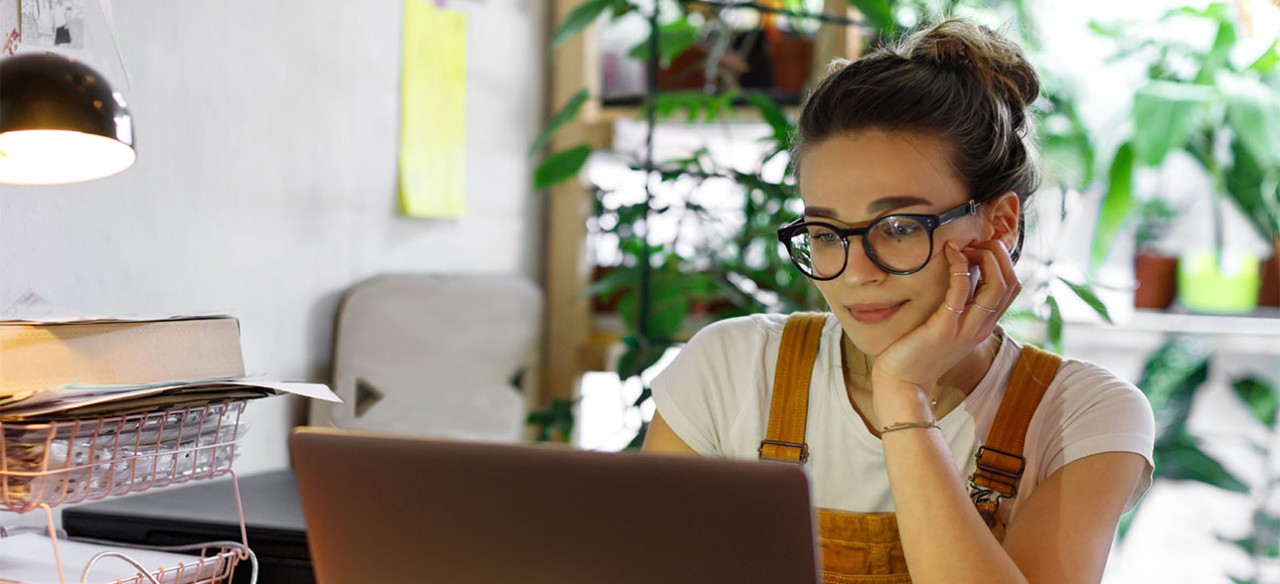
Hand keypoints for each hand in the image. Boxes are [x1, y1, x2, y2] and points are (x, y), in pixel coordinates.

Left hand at [869, 239, 1020, 415]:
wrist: (903, 384)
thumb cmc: (918, 352)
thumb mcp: (946, 326)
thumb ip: (957, 305)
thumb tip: (959, 273)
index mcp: (984, 326)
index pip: (1011, 287)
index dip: (1002, 261)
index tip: (978, 248)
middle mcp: (981, 328)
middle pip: (1011, 283)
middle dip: (998, 254)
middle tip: (974, 243)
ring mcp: (966, 329)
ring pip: (997, 286)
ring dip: (985, 257)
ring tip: (964, 246)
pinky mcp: (945, 327)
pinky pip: (962, 290)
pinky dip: (960, 267)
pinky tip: (949, 254)